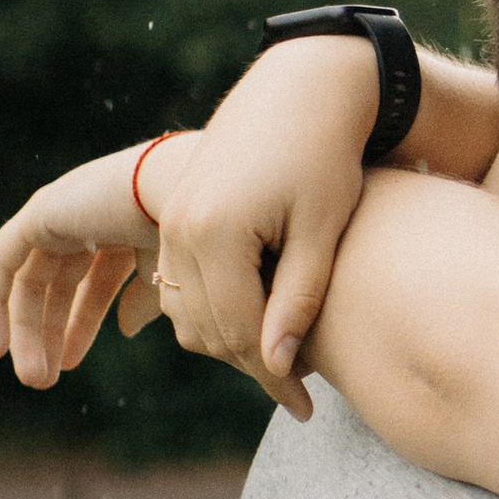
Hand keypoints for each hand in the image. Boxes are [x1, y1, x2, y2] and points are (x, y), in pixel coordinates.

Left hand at [0, 148, 171, 389]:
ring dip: (26, 331)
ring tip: (32, 377)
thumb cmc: (193, 238)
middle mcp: (87, 219)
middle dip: (47, 334)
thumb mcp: (170, 278)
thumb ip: (144, 301)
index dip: (79, 326)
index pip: (90, 283)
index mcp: (123, 231)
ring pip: (29, 281)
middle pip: (55, 285)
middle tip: (41, 381)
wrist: (188, 201)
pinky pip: (2, 263)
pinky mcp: (40, 214)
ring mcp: (61, 213)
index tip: (68, 366)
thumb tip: (124, 329)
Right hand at [147, 37, 390, 417]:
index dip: (274, 377)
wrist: (301, 91)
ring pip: (188, 316)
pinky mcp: (175, 218)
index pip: (238, 333)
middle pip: (208, 332)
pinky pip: (179, 290)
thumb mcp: (321, 230)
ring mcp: (171, 223)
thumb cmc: (326, 157)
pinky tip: (253, 326)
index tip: (305, 408)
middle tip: (301, 386)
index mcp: (217, 232)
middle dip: (252, 364)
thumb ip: (297, 299)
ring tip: (283, 356)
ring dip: (229, 343)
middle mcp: (181, 229)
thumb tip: (276, 368)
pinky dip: (211, 314)